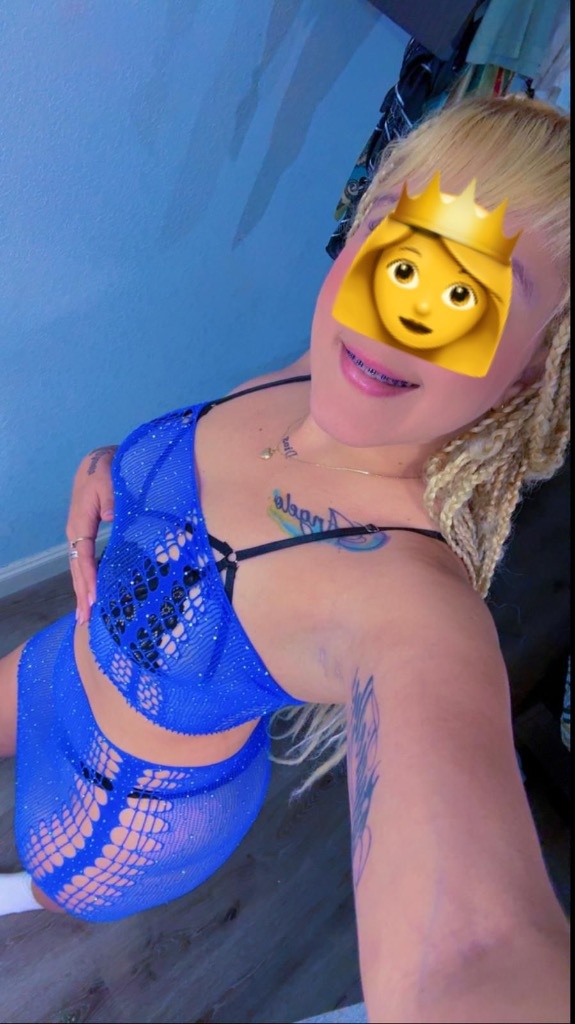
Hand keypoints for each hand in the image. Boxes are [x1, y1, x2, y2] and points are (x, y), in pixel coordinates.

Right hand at [66, 446, 116, 623]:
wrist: (101, 460)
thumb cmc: (108, 469)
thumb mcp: (110, 479)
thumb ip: (110, 498)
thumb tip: (108, 518)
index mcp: (80, 521)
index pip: (83, 555)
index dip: (88, 577)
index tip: (93, 598)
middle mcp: (76, 531)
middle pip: (77, 566)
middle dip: (81, 592)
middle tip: (85, 619)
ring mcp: (81, 533)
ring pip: (80, 566)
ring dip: (82, 589)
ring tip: (85, 615)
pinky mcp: (87, 533)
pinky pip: (86, 560)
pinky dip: (88, 577)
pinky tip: (93, 592)